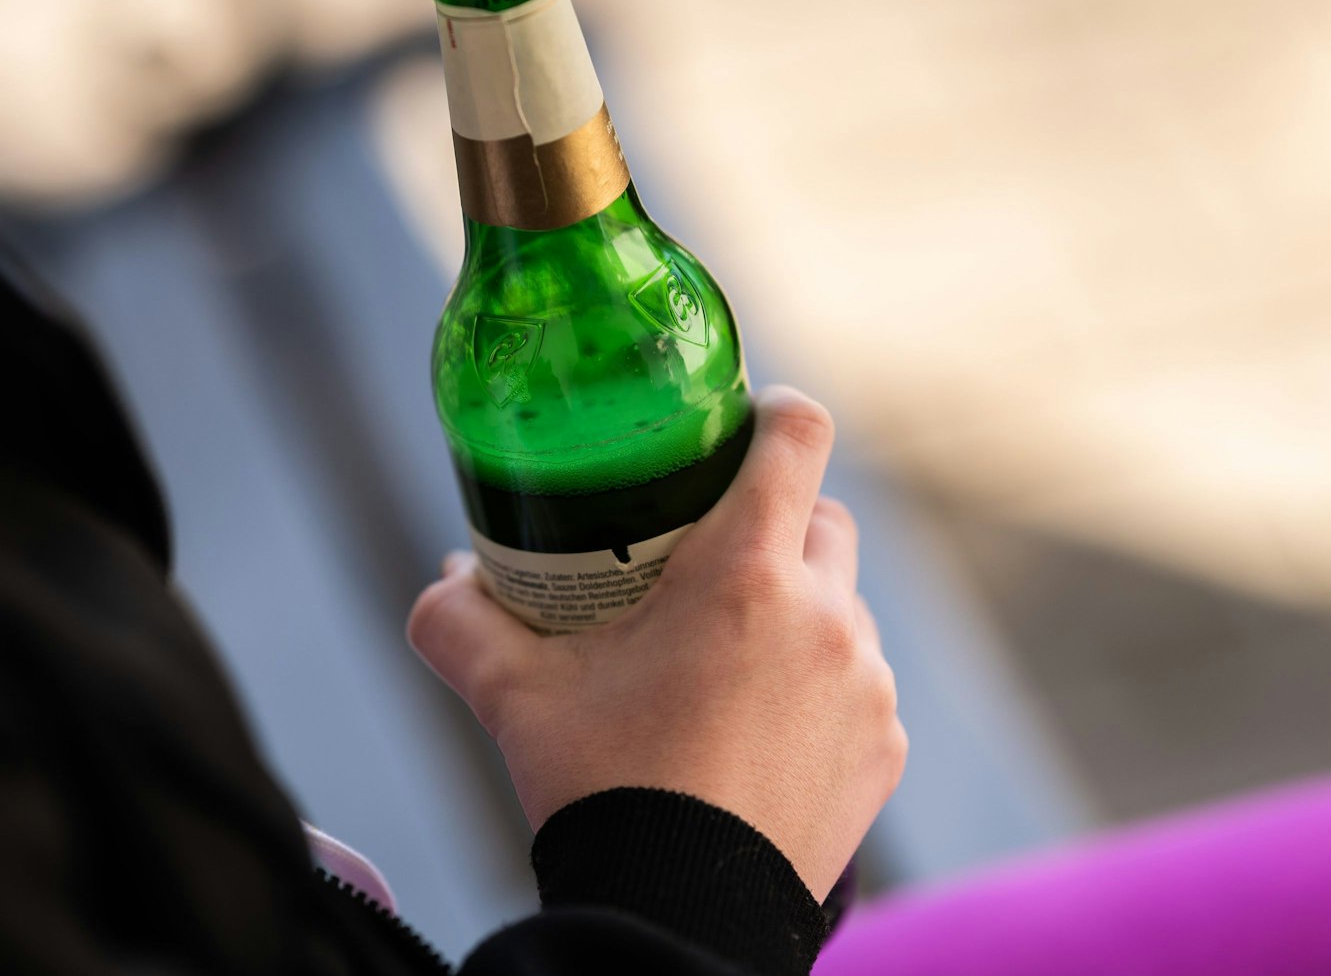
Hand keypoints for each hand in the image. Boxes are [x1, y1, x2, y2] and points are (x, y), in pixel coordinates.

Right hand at [409, 386, 906, 899]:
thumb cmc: (600, 789)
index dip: (770, 413)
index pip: (796, 434)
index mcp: (744, 573)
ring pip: (844, 606)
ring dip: (799, 611)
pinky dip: (820, 689)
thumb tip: (445, 579)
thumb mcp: (512, 696)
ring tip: (728, 659)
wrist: (677, 917)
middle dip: (775, 521)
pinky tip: (760, 729)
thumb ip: (459, 621)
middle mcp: (826, 615)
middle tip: (709, 558)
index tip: (742, 423)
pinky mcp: (885, 748)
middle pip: (824, 517)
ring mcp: (867, 685)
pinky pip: (860, 686)